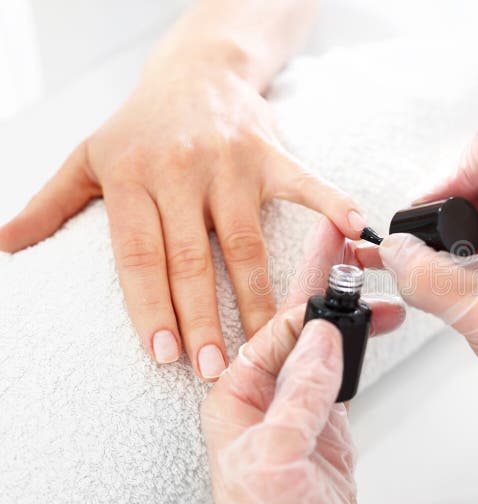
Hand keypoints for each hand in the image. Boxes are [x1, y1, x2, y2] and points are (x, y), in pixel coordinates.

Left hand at [0, 42, 365, 380]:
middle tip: (216, 369)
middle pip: (193, 258)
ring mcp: (230, 162)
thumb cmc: (143, 123)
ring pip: (245, 242)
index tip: (164, 352)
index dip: (151, 307)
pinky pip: (304, 185)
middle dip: (204, 319)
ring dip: (259, 295)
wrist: (197, 70)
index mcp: (131, 176)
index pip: (139, 255)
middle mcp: (179, 170)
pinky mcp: (271, 154)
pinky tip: (352, 233)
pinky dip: (330, 206)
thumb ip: (51, 204)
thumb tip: (5, 246)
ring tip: (269, 339)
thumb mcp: (88, 157)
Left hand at [202, 218, 403, 503]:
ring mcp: (299, 405)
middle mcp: (266, 394)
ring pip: (326, 342)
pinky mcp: (327, 420)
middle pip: (298, 324)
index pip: (275, 328)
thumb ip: (300, 392)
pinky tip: (372, 324)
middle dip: (325, 282)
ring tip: (377, 279)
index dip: (308, 293)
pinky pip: (343, 369)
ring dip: (352, 312)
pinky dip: (362, 343)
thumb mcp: (276, 456)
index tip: (335, 260)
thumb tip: (322, 337)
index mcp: (237, 396)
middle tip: (348, 237)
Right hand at [359, 122, 477, 501]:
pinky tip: (452, 278)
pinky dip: (458, 250)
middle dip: (448, 207)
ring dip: (451, 232)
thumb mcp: (476, 307)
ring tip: (442, 266)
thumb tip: (391, 251)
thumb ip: (422, 273)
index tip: (436, 207)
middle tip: (430, 242)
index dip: (456, 169)